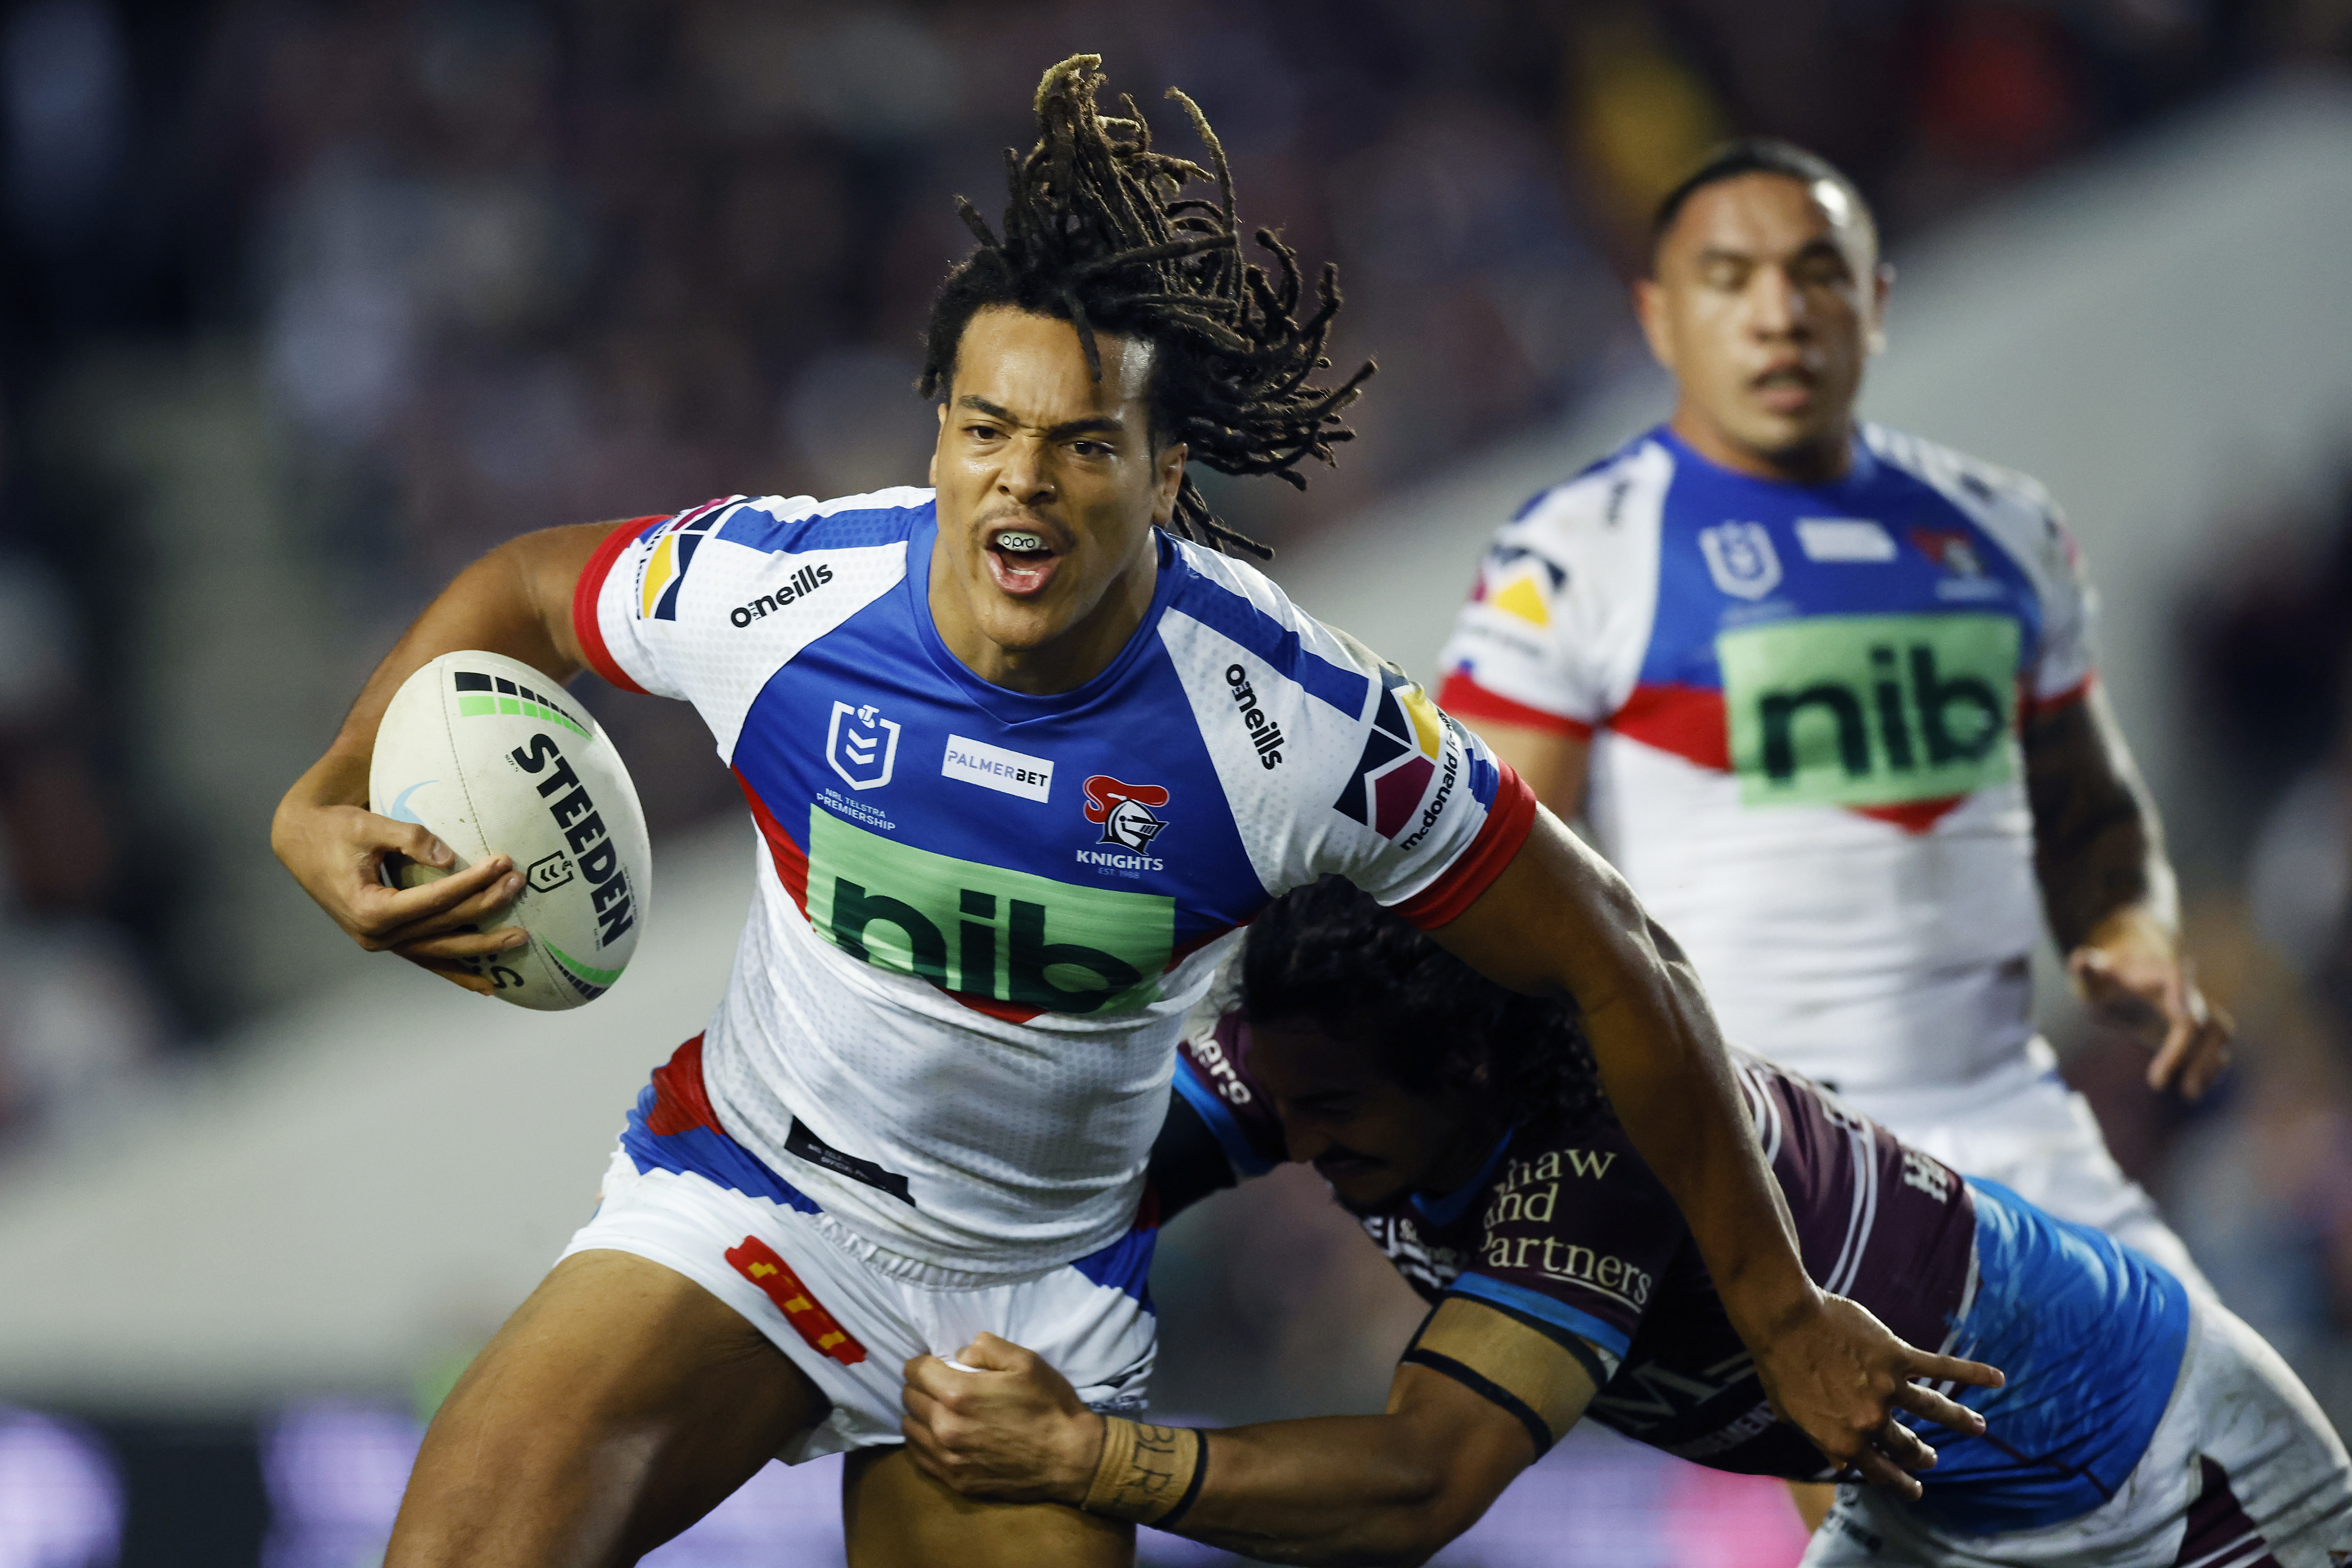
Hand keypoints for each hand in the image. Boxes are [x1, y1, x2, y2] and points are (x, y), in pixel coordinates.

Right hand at [271, 796, 525, 994]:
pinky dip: (457, 972)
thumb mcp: (367, 826)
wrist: (302, 843)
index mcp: (370, 909)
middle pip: (444, 924)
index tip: (503, 862)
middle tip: (519, 884)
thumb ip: (408, 837)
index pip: (434, 898)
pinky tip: (488, 985)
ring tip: (520, 938)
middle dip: (486, 905)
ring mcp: (382, 943)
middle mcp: (376, 935)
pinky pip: (428, 959)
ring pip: (441, 949)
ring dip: (482, 946)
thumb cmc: (334, 830)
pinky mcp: (388, 941)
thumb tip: (449, 856)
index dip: (471, 881)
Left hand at [901, 1332, 1102, 1503]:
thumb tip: (958, 1355)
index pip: (915, 1371)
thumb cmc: (1049, 1405)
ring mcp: (948, 1459)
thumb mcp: (1025, 1360)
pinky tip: (939, 1435)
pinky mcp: (955, 1481)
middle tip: (939, 1384)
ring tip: (938, 1409)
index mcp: (959, 1394)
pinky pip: (919, 1457)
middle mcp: (945, 1428)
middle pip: (909, 1398)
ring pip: (910, 1428)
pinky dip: (923, 1441)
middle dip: (921, 1386)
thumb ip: (985, 1347)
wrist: (1070, 1458)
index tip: (935, 1364)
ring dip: (919, 1414)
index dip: (923, 1362)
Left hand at [1750, 1291, 2002, 1499]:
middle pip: (1908, 1445)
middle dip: (1922, 1455)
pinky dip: (1973, 1372)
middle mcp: (1871, 1421)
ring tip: (1979, 1427)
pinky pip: (1943, 1367)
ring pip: (1936, 1410)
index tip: (1917, 1490)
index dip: (1901, 1484)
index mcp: (1844, 1441)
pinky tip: (1997, 1377)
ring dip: (1962, 1421)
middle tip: (1931, 1456)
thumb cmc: (1778, 1364)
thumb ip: (1818, 1441)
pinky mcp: (1898, 1356)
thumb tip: (1839, 1463)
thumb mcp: (1790, 1416)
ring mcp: (1888, 1388)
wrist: (1782, 1320)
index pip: (1882, 1473)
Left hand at [2069, 913, 2232, 1098]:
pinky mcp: (2196, 1029)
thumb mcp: (2091, 973)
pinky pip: (2215, 1047)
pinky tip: (2193, 1088)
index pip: (2176, 979)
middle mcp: (2184, 991)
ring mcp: (2195, 1010)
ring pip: (2218, 1034)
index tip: (2183, 1018)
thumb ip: (2087, 967)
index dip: (2183, 995)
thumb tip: (2080, 960)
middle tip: (2173, 1085)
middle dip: (2193, 1050)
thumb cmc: (2105, 976)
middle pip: (2206, 1018)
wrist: (2124, 974)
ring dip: (2209, 1065)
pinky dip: (2210, 1067)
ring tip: (2189, 1094)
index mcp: (2160, 972)